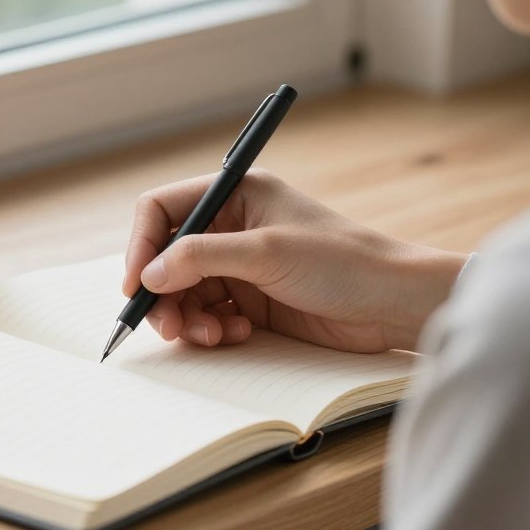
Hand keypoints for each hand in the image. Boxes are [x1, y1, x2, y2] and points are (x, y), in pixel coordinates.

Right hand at [123, 169, 466, 352]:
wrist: (393, 303)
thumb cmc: (343, 262)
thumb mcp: (266, 252)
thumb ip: (201, 257)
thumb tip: (148, 274)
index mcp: (235, 194)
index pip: (163, 210)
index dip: (142, 245)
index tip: (136, 284)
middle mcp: (231, 226)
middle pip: (167, 256)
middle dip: (163, 292)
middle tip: (167, 326)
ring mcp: (240, 264)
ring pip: (184, 290)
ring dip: (188, 316)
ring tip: (211, 335)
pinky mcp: (252, 298)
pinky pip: (208, 313)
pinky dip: (211, 328)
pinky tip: (236, 334)